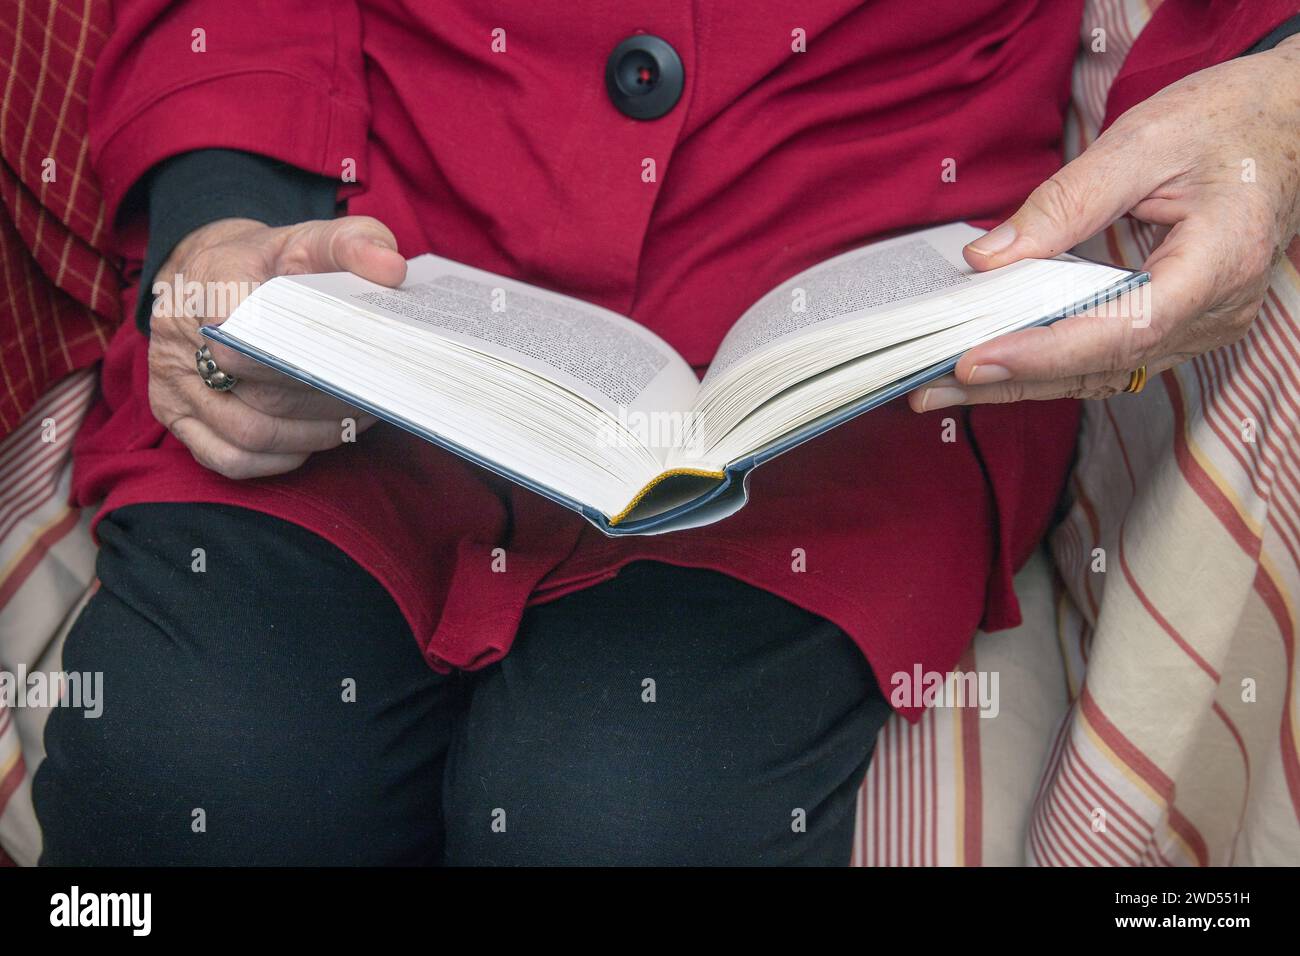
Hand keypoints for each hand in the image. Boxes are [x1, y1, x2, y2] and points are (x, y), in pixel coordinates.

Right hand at [147, 215, 407, 477]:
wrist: (210, 275)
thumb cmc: (269, 262)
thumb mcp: (310, 238)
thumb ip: (354, 243)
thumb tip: (392, 269)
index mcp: (212, 283)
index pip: (257, 334)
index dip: (310, 358)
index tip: (358, 361)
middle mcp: (179, 337)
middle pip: (264, 392)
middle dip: (328, 400)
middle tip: (375, 395)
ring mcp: (173, 382)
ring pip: (250, 432)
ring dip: (313, 436)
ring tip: (356, 417)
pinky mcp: (174, 416)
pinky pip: (228, 459)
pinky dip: (278, 460)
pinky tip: (314, 442)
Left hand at [910, 34, 1299, 411]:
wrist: (1285, 123)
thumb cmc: (1226, 121)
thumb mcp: (1143, 143)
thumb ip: (1063, 203)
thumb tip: (987, 259)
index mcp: (1219, 264)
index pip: (1121, 330)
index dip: (1043, 353)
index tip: (974, 362)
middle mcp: (1215, 313)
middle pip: (1101, 365)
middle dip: (1012, 382)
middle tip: (929, 391)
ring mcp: (1202, 326)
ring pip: (1101, 371)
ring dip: (1023, 382)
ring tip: (945, 388)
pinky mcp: (1181, 324)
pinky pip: (1110, 356)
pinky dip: (1051, 362)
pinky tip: (999, 361)